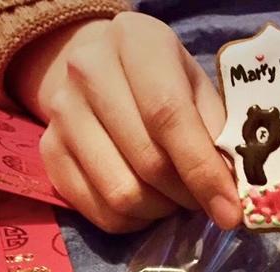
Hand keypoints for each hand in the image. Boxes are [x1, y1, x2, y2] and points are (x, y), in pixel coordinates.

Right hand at [9, 13, 240, 232]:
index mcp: (136, 41)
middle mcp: (88, 71)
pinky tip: (146, 203)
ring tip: (173, 197)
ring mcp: (61, 113)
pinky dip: (134, 221)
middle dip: (186, 195)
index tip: (229, 211)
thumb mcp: (197, 89)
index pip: (168, 115)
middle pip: (147, 161)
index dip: (202, 171)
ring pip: (122, 194)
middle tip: (203, 199)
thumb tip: (230, 194)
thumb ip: (216, 133)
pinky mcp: (49, 152)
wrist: (99, 72)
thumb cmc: (162, 81)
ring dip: (159, 210)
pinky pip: (100, 213)